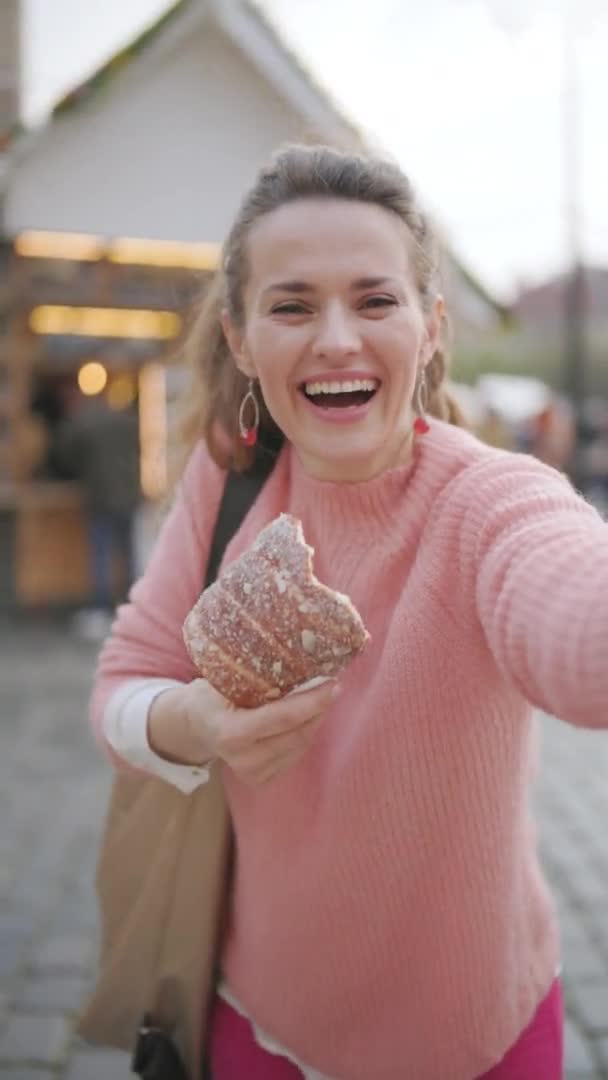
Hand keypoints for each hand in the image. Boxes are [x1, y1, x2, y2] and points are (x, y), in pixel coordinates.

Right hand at [148, 678, 340, 784]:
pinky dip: (304, 733)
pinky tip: (304, 717)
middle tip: (332, 687)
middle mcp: (243, 759)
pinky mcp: (262, 780)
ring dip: (315, 720)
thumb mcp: (222, 680)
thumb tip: (297, 653)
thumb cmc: (210, 695)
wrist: (193, 727)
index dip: (313, 701)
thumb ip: (254, 675)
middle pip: (298, 733)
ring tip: (320, 698)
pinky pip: (295, 754)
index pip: (284, 717)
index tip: (332, 683)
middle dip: (319, 709)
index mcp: (231, 733)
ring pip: (301, 744)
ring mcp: (253, 774)